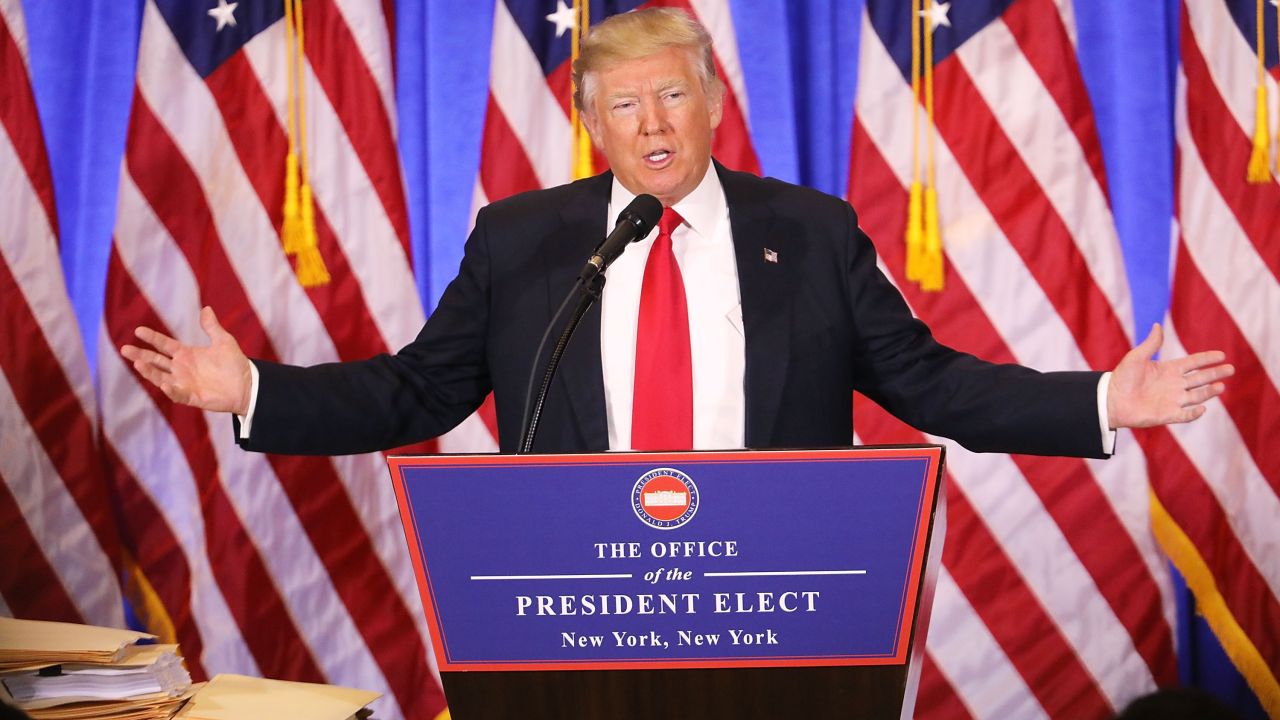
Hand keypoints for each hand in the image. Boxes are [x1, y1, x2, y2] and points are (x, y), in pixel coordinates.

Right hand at [120, 306, 252, 414]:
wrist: (248, 385)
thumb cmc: (235, 364)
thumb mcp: (223, 341)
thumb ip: (212, 327)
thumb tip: (206, 309)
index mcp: (186, 354)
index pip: (164, 345)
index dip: (152, 338)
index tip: (138, 330)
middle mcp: (181, 368)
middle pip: (155, 361)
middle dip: (140, 355)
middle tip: (124, 349)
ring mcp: (184, 383)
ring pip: (160, 377)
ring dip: (149, 372)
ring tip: (137, 364)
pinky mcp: (191, 396)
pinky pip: (177, 393)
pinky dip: (170, 389)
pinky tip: (164, 383)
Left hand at [1107, 323, 1232, 428]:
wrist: (1110, 400)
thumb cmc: (1122, 378)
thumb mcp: (1136, 357)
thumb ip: (1151, 344)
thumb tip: (1157, 325)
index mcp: (1168, 370)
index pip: (1193, 363)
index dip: (1207, 359)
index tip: (1221, 355)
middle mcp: (1174, 385)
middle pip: (1200, 378)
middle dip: (1215, 374)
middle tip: (1230, 369)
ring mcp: (1172, 400)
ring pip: (1196, 396)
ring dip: (1209, 392)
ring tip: (1221, 386)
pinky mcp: (1167, 415)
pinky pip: (1185, 415)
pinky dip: (1194, 413)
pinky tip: (1202, 408)